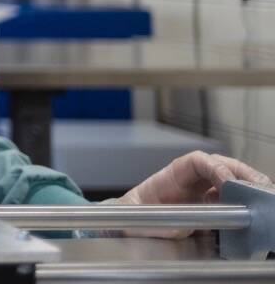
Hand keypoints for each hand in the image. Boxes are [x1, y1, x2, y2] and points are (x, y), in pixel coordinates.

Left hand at [118, 151, 270, 237]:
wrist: (128, 226)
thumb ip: (157, 223)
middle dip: (243, 174)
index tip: (229, 183)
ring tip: (263, 199)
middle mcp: (191, 182)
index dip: (216, 168)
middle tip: (260, 187)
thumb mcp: (136, 219)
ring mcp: (203, 195)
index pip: (198, 161)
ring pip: (232, 184)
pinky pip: (232, 204)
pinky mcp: (211, 211)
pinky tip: (253, 214)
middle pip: (223, 167)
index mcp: (171, 176)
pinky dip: (245, 206)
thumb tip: (183, 229)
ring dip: (249, 188)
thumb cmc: (131, 216)